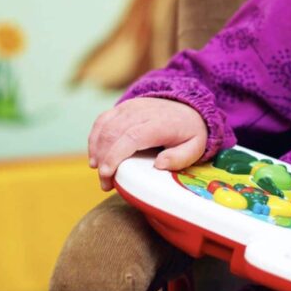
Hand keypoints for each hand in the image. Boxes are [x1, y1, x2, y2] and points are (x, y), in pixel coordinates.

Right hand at [87, 97, 208, 190]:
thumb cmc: (189, 132)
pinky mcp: (122, 108)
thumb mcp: (195, 147)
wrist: (187, 107)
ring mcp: (130, 108)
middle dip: (104, 160)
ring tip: (99, 172)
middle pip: (114, 133)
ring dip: (96, 151)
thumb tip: (159, 164)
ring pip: (104, 127)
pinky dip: (94, 138)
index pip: (132, 137)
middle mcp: (142, 112)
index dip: (115, 155)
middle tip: (105, 183)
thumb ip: (180, 158)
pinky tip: (95, 156)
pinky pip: (102, 120)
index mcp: (160, 123)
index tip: (106, 173)